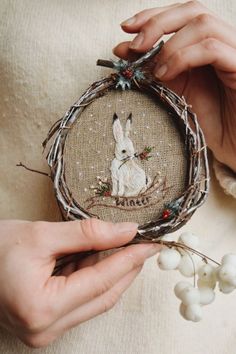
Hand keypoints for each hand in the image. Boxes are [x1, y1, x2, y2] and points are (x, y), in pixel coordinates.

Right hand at [0, 219, 158, 346]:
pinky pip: (80, 302)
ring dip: (110, 273)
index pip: (101, 281)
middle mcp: (45, 328)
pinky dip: (93, 279)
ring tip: (122, 247)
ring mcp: (44, 331)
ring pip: (94, 300)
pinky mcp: (44, 324)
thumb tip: (125, 232)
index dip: (129, 260)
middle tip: (142, 245)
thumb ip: (87, 234)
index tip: (149, 244)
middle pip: (103, 296)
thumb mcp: (42, 235)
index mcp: (42, 308)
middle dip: (126, 268)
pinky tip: (98, 259)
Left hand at [114, 1, 235, 171]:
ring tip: (154, 70)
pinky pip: (212, 49)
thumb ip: (154, 67)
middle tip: (135, 44)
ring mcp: (235, 52)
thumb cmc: (209, 120)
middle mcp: (224, 42)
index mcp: (208, 45)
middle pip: (193, 10)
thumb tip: (123, 49)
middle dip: (158, 23)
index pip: (182, 14)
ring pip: (203, 25)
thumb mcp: (175, 90)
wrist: (234, 143)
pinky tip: (166, 74)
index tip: (126, 28)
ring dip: (170, 44)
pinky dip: (183, 57)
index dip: (153, 16)